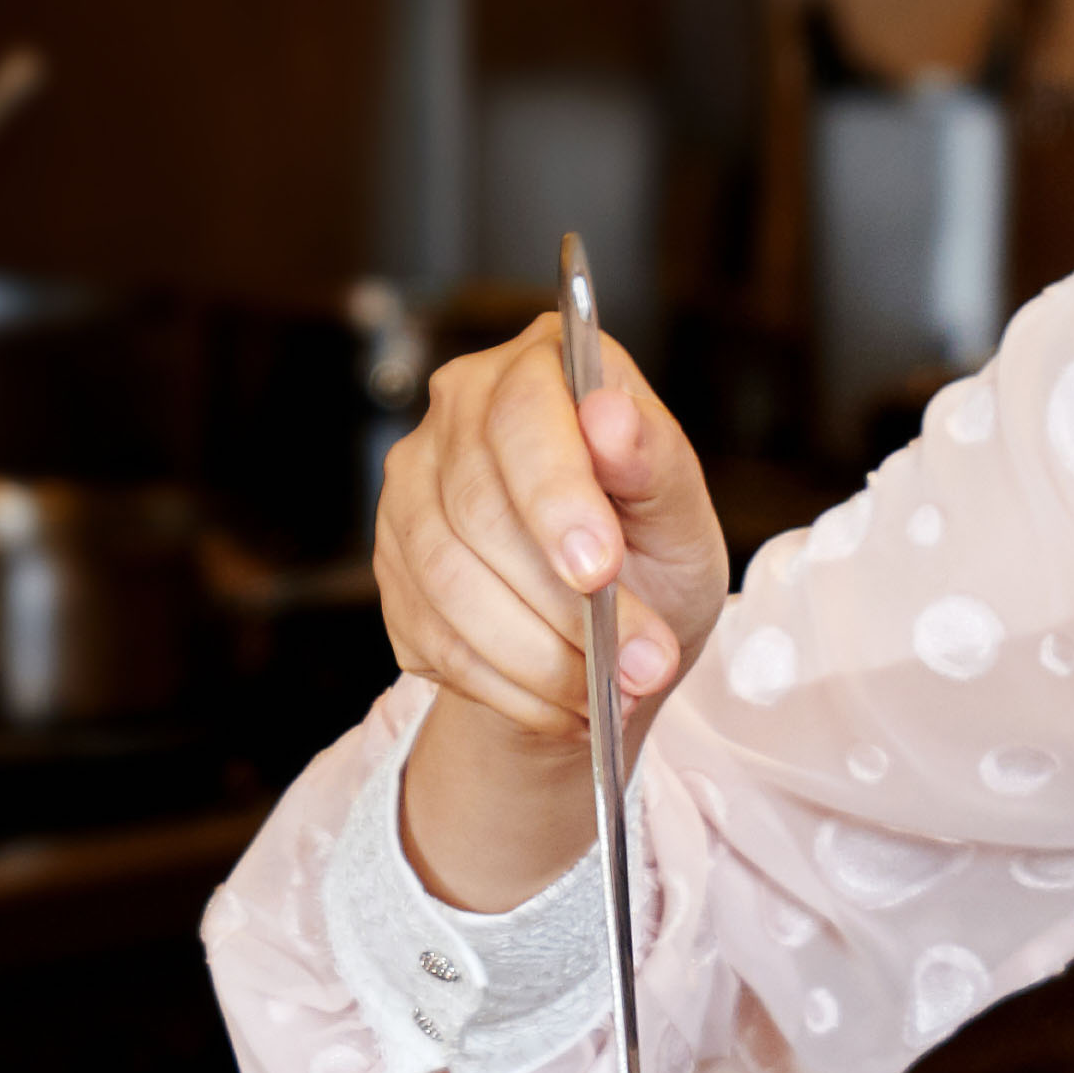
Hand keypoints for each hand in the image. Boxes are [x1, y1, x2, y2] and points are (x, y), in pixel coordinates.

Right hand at [377, 312, 730, 911]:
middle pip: (477, 508)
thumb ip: (655, 463)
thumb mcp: (681, 511)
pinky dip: (508, 687)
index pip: (523, 414)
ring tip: (610, 694)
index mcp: (538, 369)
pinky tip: (563, 703)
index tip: (598, 568)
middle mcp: (459, 415)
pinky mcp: (392, 568)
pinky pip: (434, 638)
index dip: (556, 495)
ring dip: (538, 657)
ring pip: (447, 582)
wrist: (609, 631)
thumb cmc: (651, 548)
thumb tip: (613, 417)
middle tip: (638, 665)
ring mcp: (411, 491)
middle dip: (562, 605)